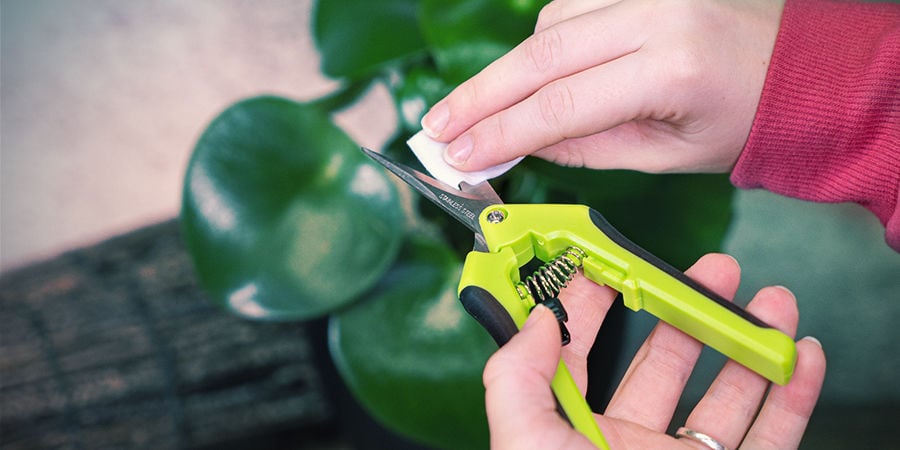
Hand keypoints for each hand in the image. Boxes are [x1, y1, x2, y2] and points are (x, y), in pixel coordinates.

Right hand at [421, 0, 784, 173]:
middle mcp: (657, 15)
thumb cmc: (735, 122)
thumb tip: (516, 145)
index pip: (561, 105)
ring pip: (548, 25)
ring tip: (487, 113)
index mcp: (672, 70)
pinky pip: (567, 5)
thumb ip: (586, 148)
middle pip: (540, 54)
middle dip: (479, 96)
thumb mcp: (665, 155)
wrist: (792, 69)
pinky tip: (532, 75)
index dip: (500, 132)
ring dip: (510, 71)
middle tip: (436, 130)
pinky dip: (542, 42)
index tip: (456, 156)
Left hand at [482, 254, 825, 448]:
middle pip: (663, 364)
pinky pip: (768, 439)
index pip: (581, 356)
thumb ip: (517, 377)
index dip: (595, 307)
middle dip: (689, 312)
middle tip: (715, 271)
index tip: (613, 265)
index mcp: (572, 432)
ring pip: (724, 396)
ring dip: (749, 345)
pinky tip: (800, 356)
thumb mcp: (525, 443)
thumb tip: (537, 319)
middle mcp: (627, 445)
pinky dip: (791, 397)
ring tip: (771, 302)